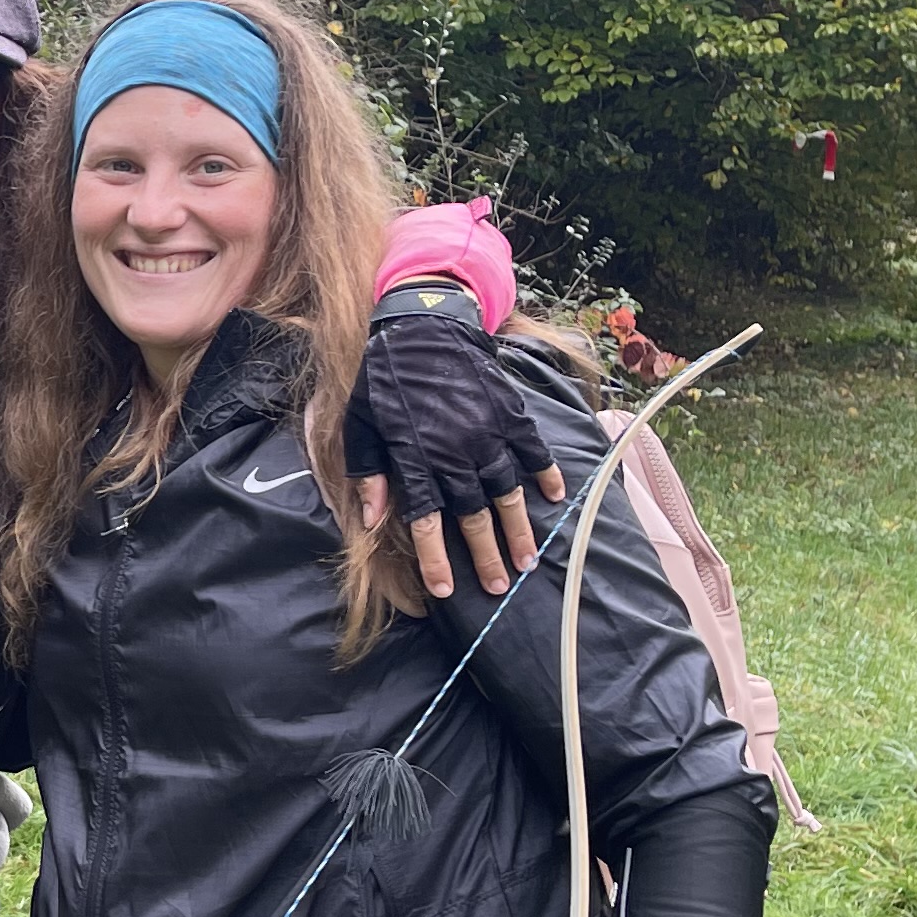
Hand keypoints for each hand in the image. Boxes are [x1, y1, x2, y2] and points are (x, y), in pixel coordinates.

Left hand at [344, 299, 564, 600]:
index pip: (426, 522)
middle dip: (487, 557)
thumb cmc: (386, 379)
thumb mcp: (361, 425)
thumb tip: (371, 521)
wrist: (424, 325)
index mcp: (417, 459)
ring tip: (527, 559)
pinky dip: (547, 474)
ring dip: (519, 529)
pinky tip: (555, 498)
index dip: (436, 560)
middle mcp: (456, 452)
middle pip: (474, 516)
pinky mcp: (510, 413)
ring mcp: (488, 433)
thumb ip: (368, 473)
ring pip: (507, 493)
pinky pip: (534, 451)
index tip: (445, 592)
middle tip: (500, 587)